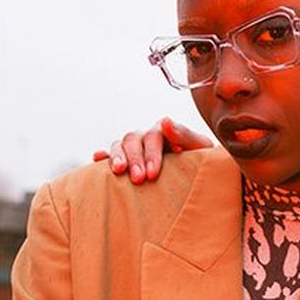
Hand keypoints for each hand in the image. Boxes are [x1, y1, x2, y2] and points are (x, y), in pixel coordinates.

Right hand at [93, 117, 212, 182]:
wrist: (200, 176)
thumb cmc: (201, 161)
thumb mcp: (200, 148)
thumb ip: (184, 134)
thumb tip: (165, 120)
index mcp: (164, 131)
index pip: (153, 136)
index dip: (151, 154)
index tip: (152, 173)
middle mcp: (146, 136)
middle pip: (133, 139)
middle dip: (135, 159)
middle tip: (139, 179)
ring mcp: (135, 148)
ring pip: (119, 145)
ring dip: (117, 157)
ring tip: (118, 172)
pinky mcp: (126, 161)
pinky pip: (109, 154)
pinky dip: (103, 156)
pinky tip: (97, 158)